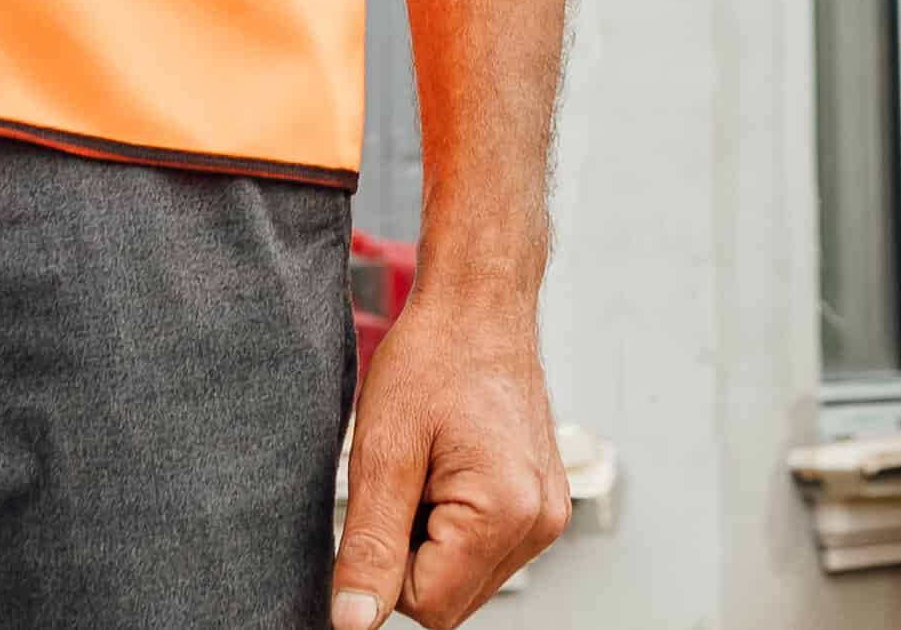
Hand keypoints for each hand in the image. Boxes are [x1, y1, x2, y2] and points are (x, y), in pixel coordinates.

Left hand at [331, 280, 567, 629]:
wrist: (478, 302)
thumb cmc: (432, 356)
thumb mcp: (383, 449)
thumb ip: (370, 545)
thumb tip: (352, 622)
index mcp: (507, 513)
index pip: (430, 607)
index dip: (388, 567)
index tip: (384, 499)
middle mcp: (540, 524)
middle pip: (452, 598)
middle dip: (412, 551)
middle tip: (406, 475)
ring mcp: (548, 514)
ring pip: (468, 576)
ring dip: (433, 537)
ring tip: (429, 464)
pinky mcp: (543, 503)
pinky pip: (487, 548)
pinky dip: (456, 521)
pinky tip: (450, 465)